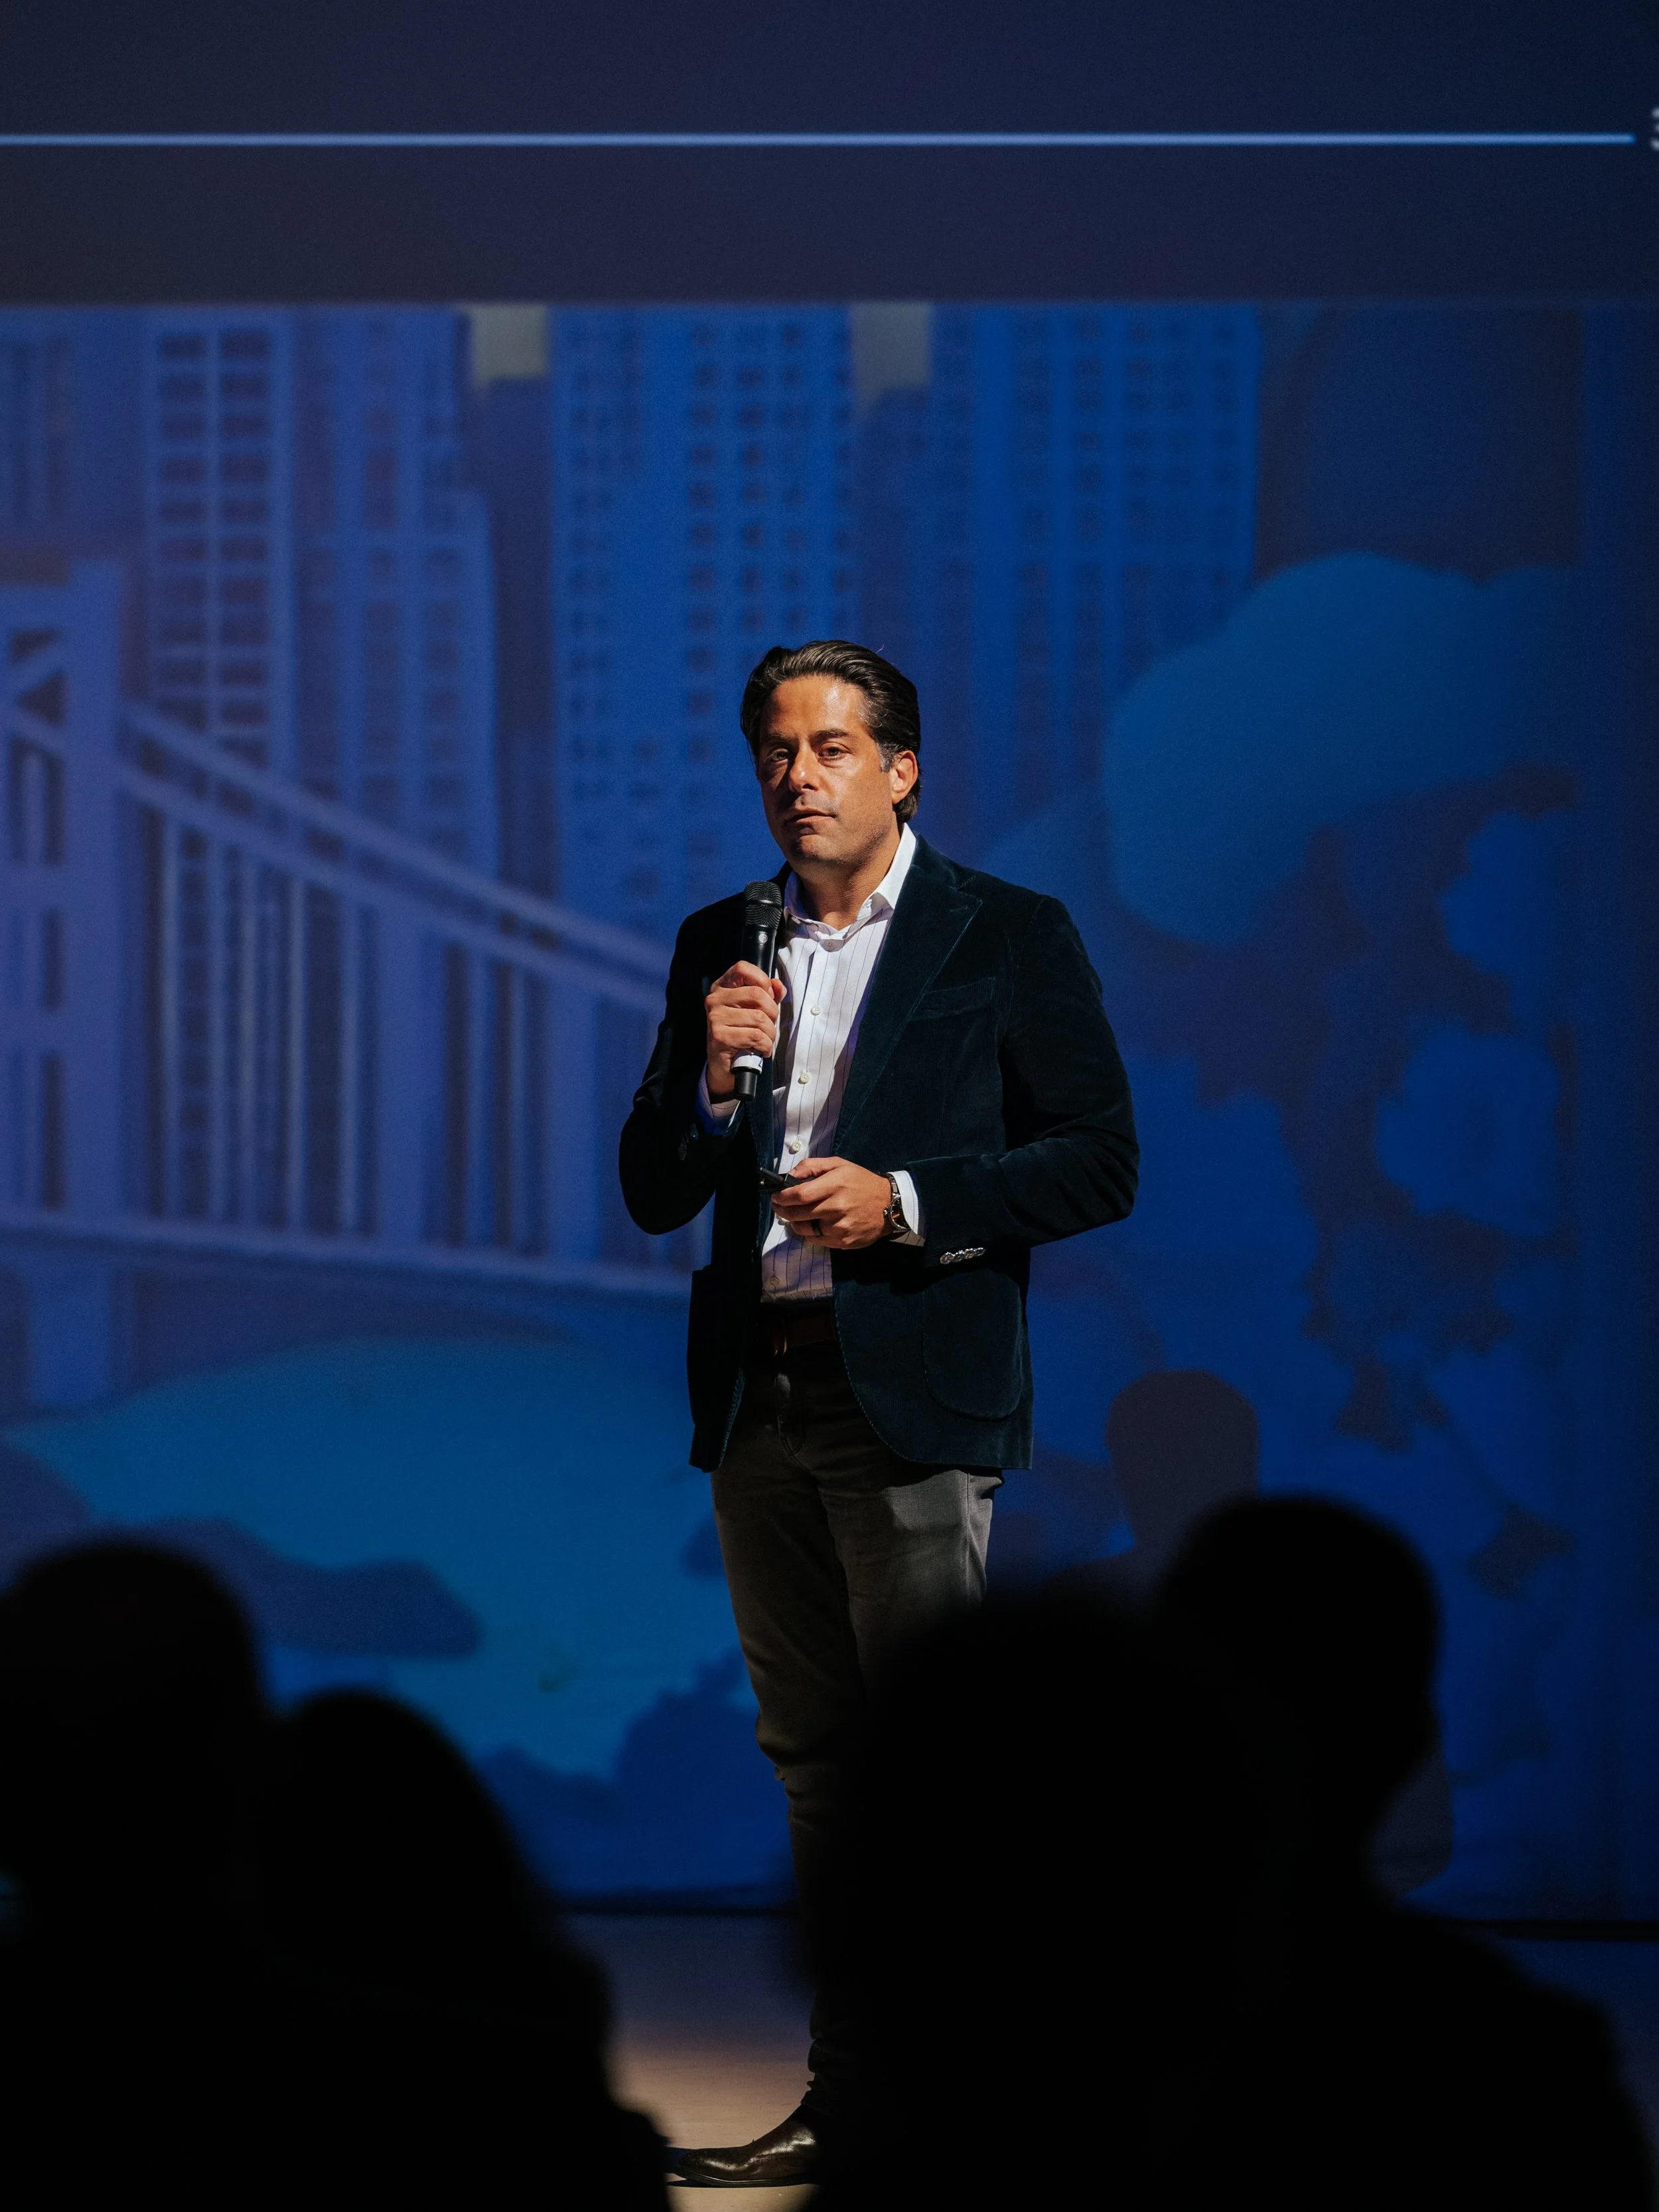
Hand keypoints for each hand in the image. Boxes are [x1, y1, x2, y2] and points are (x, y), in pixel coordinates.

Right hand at [705, 961, 785, 1099]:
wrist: (725, 1066)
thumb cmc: (742, 1034)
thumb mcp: (755, 1010)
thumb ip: (769, 995)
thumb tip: (778, 985)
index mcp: (722, 987)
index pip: (742, 968)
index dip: (762, 980)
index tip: (767, 997)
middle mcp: (715, 999)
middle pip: (757, 994)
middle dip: (772, 1013)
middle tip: (769, 1025)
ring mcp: (715, 1017)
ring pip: (759, 1018)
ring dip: (770, 1033)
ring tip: (765, 1040)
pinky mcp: (719, 1036)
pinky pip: (755, 1036)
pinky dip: (765, 1046)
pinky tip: (761, 1050)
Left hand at [769, 1157, 892, 1249]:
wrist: (889, 1204)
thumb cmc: (861, 1182)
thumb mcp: (839, 1164)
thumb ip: (812, 1166)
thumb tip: (789, 1175)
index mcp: (836, 1184)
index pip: (799, 1195)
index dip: (782, 1197)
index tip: (775, 1196)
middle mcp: (838, 1207)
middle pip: (798, 1214)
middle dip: (782, 1210)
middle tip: (778, 1206)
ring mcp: (841, 1227)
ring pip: (804, 1229)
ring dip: (794, 1223)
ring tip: (794, 1216)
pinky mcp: (844, 1241)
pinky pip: (816, 1239)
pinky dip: (809, 1232)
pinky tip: (812, 1224)